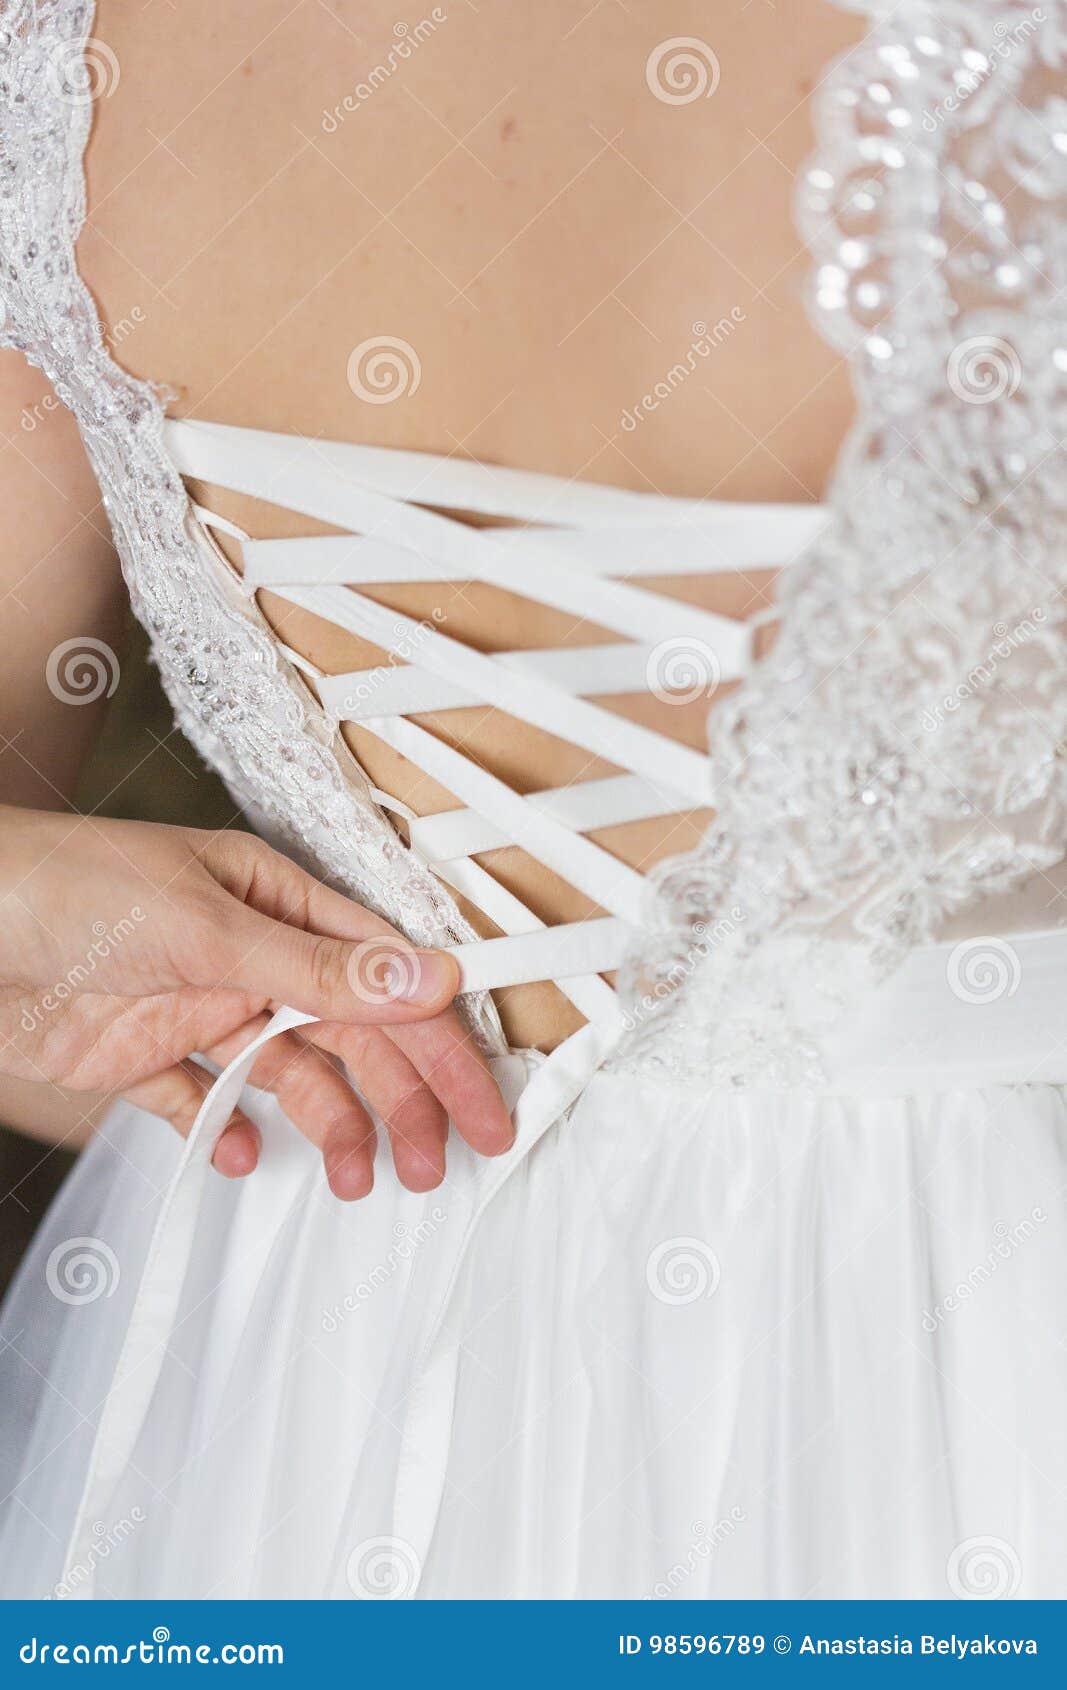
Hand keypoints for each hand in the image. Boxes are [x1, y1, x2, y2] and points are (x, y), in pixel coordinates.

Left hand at [0, 808, 512, 1196]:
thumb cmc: (62, 889)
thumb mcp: (206, 927)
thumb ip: (318, 968)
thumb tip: (427, 979)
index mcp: (275, 902)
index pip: (383, 978)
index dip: (439, 1041)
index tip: (481, 1103)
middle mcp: (246, 955)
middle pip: (350, 1034)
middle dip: (402, 1098)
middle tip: (439, 1162)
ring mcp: (196, 1006)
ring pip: (290, 1075)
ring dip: (332, 1123)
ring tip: (359, 1176)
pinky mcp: (141, 1057)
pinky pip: (203, 1104)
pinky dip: (231, 1132)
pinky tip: (245, 1154)